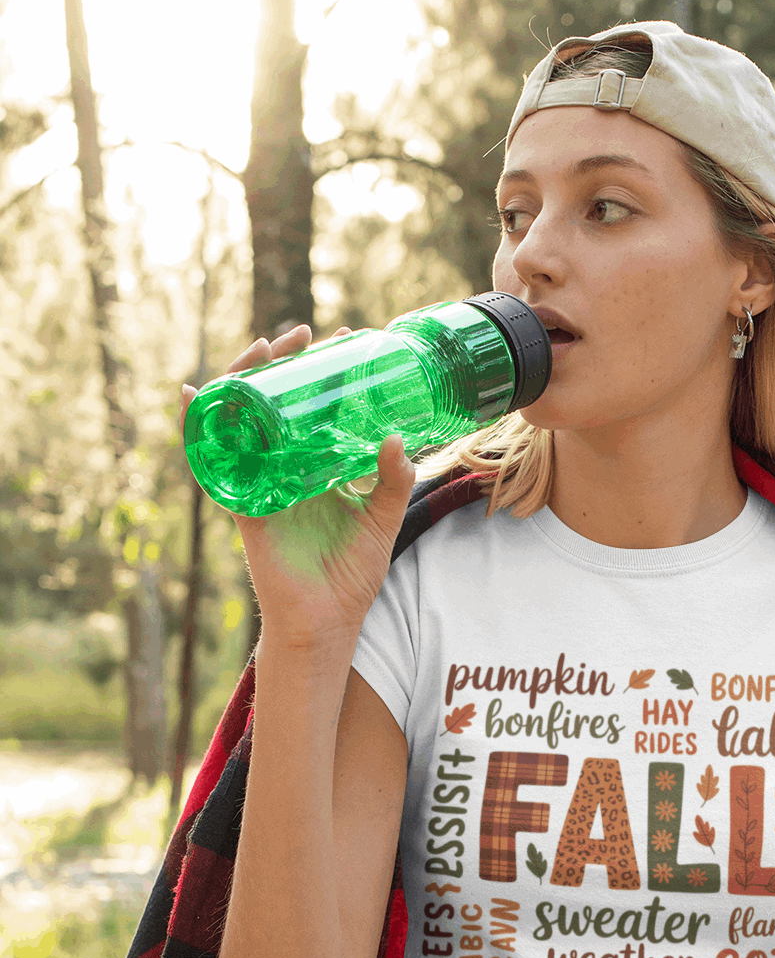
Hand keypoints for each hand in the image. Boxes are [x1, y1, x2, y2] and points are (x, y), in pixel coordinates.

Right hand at [180, 324, 415, 650]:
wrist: (327, 622)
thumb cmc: (352, 576)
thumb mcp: (382, 521)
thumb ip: (393, 482)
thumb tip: (398, 437)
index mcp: (316, 469)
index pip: (315, 409)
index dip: (322, 374)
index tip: (343, 339)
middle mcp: (284, 470)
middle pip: (273, 404)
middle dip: (282, 365)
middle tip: (302, 335)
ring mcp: (260, 485)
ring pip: (241, 421)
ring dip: (243, 380)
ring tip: (260, 349)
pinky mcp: (241, 505)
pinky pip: (215, 462)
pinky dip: (200, 428)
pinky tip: (194, 396)